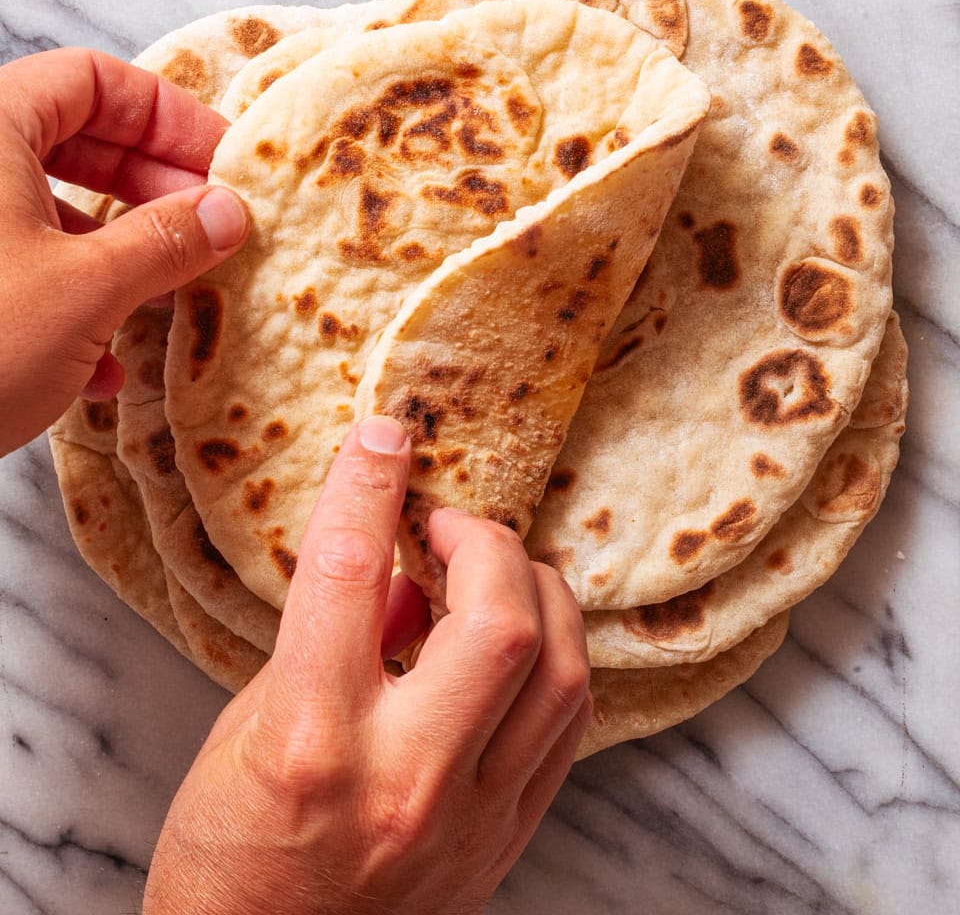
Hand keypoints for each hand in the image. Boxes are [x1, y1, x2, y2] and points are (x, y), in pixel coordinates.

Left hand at [0, 48, 248, 453]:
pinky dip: (70, 299)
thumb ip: (167, 240)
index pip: (94, 79)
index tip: (223, 166)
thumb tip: (227, 212)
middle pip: (76, 139)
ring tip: (168, 294)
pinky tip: (99, 366)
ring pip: (49, 208)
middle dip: (152, 187)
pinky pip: (19, 264)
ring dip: (119, 250)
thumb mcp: (86, 289)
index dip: (171, 117)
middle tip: (210, 227)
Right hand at [144, 416, 591, 914]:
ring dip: (539, 593)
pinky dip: (555, 658)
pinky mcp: (505, 841)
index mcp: (311, 740)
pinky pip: (569, 727)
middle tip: (451, 526)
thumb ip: (329, 639)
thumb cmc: (230, 851)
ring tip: (496, 572)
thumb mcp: (247, 725)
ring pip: (561, 671)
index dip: (368, 486)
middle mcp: (402, 778)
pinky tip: (523, 637)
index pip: (346, 575)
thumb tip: (397, 568)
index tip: (384, 436)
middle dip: (485, 543)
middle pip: (500, 621)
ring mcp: (468, 817)